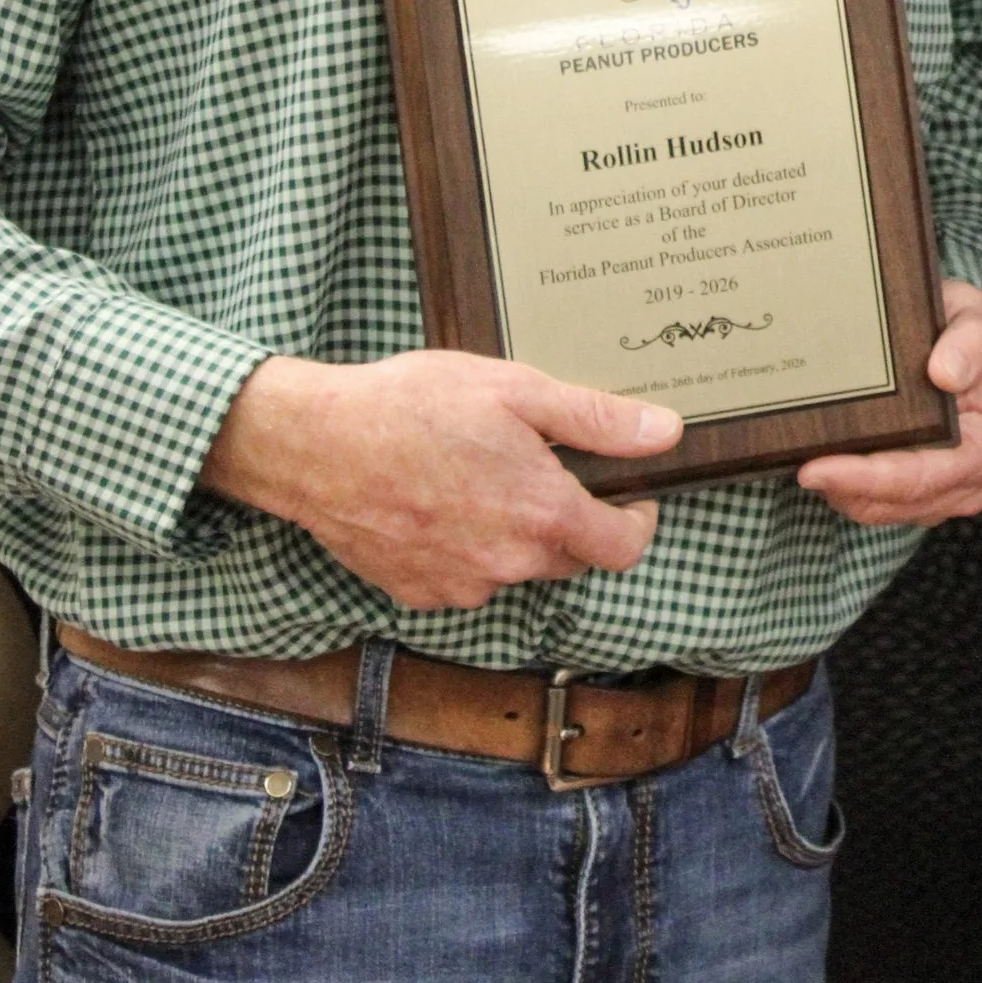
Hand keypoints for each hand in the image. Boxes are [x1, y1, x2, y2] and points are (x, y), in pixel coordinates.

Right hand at [201, 350, 678, 610]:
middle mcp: (506, 563)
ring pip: (513, 567)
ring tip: (477, 474)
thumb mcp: (516, 390)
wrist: (315, 443)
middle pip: (568, 557)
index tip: (630, 499)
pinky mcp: (417, 592)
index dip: (635, 523)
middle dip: (569, 520)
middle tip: (539, 465)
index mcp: (541, 513)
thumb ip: (597, 418)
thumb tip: (666, 432)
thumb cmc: (412, 406)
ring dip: (513, 533)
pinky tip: (439, 501)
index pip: (621, 548)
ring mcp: (460, 585)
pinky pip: (465, 578)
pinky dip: (466, 547)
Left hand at [797, 280, 981, 528]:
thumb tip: (945, 374)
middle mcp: (972, 480)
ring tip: (809, 463)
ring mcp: (945, 493)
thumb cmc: (963, 333)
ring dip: (844, 492)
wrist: (958, 345)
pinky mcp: (921, 496)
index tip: (820, 466)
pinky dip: (849, 490)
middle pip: (899, 502)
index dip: (871, 478)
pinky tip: (829, 464)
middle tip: (802, 469)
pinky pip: (878, 506)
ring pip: (883, 511)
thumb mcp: (973, 317)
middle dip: (848, 488)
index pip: (926, 476)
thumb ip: (969, 341)